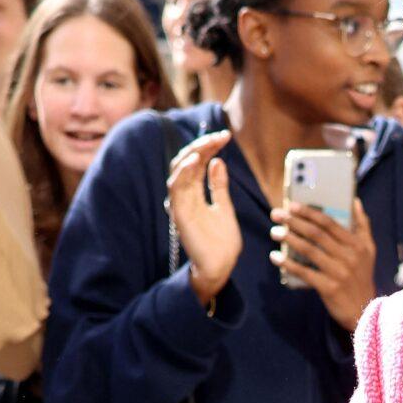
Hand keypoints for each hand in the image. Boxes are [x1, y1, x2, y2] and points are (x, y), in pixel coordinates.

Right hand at [168, 129, 242, 303]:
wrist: (220, 266)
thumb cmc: (221, 241)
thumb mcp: (224, 207)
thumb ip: (218, 186)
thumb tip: (218, 161)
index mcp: (195, 192)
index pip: (198, 162)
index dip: (210, 146)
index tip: (226, 136)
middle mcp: (185, 195)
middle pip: (187, 161)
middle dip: (202, 145)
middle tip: (220, 137)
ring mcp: (181, 203)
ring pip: (179, 170)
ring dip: (192, 154)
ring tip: (207, 144)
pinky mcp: (179, 213)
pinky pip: (176, 187)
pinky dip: (183, 171)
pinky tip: (195, 160)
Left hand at [271, 189, 376, 330]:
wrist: (365, 311)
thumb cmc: (363, 277)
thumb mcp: (369, 250)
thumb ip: (362, 225)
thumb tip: (355, 201)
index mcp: (356, 245)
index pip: (329, 223)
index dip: (309, 213)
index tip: (292, 205)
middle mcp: (348, 257)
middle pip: (316, 234)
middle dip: (294, 222)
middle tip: (276, 214)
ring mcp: (338, 273)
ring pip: (309, 250)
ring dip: (289, 239)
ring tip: (274, 232)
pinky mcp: (329, 288)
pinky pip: (304, 273)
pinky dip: (288, 264)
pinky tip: (275, 257)